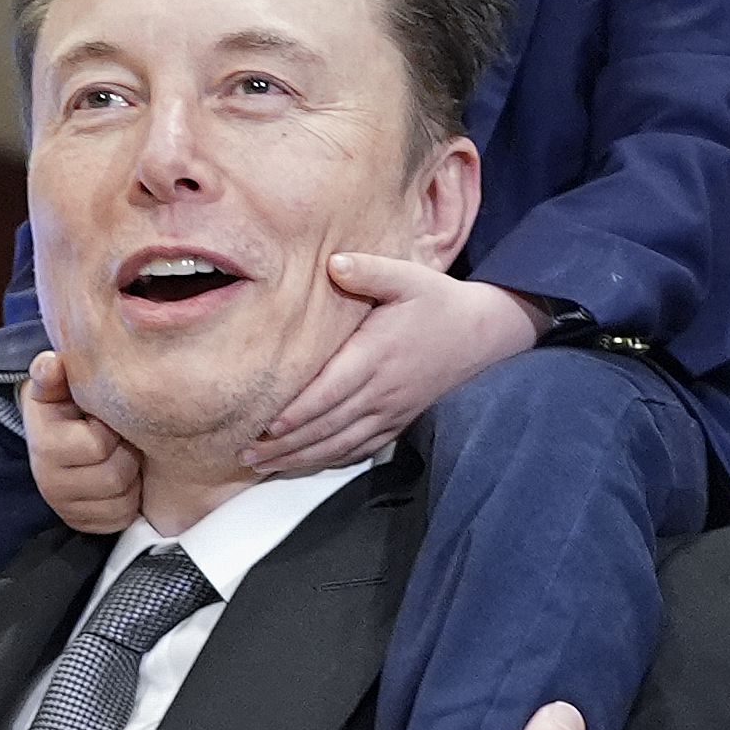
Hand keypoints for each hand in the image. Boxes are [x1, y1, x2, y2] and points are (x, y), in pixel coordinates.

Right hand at [22, 349, 139, 532]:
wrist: (57, 435)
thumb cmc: (64, 407)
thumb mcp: (56, 386)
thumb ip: (52, 373)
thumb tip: (51, 364)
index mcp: (44, 445)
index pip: (97, 445)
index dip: (108, 428)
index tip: (100, 418)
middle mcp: (48, 482)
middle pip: (115, 476)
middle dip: (124, 453)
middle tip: (116, 439)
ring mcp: (65, 508)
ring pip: (122, 500)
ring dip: (129, 476)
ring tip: (118, 457)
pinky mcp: (83, 524)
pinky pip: (121, 517)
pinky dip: (128, 500)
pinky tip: (119, 481)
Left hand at [244, 260, 538, 474]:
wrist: (482, 334)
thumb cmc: (438, 302)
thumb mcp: (409, 277)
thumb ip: (370, 271)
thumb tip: (334, 264)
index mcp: (377, 355)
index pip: (331, 391)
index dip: (299, 412)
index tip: (268, 425)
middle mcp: (383, 390)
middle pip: (327, 426)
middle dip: (286, 444)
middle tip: (247, 454)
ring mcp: (391, 411)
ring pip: (340, 444)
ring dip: (301, 458)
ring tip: (263, 465)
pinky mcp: (398, 421)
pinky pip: (360, 449)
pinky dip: (330, 460)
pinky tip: (304, 465)